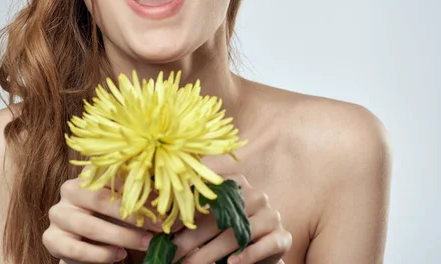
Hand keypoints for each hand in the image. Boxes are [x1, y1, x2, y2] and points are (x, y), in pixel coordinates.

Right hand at [43, 176, 166, 262]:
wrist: (84, 245)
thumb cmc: (112, 219)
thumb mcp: (127, 205)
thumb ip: (143, 200)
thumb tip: (174, 203)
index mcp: (90, 174)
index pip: (113, 175)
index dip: (139, 188)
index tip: (162, 203)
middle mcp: (70, 189)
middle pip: (99, 199)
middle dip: (132, 215)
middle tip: (157, 227)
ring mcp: (58, 213)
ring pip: (88, 225)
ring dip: (120, 237)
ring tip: (144, 244)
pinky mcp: (51, 238)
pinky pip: (75, 247)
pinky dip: (100, 254)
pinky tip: (118, 256)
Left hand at [170, 174, 291, 263]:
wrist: (264, 248)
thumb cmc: (231, 230)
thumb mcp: (213, 218)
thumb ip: (193, 215)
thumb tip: (158, 224)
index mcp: (236, 183)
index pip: (207, 195)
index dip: (186, 213)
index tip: (165, 229)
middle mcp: (256, 195)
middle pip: (218, 219)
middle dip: (190, 240)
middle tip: (171, 254)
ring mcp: (271, 215)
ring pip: (236, 235)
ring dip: (210, 254)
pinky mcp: (282, 236)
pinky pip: (263, 246)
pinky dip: (246, 256)